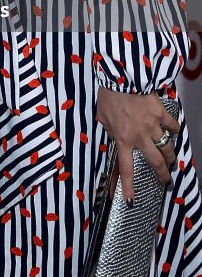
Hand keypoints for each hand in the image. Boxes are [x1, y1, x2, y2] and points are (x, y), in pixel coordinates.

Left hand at [96, 87, 179, 203]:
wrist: (121, 76)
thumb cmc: (109, 93)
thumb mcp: (102, 116)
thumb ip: (110, 130)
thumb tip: (114, 135)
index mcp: (122, 139)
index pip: (126, 169)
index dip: (129, 187)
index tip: (131, 201)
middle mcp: (139, 136)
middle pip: (156, 163)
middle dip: (163, 175)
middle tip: (166, 181)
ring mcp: (152, 125)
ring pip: (167, 147)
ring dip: (170, 156)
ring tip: (171, 160)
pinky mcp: (161, 113)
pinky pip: (172, 126)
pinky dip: (174, 130)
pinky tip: (173, 131)